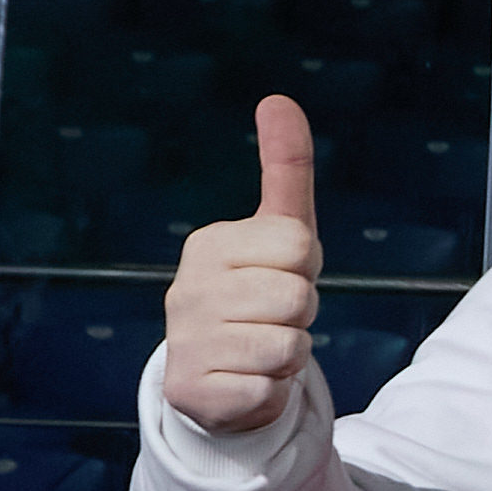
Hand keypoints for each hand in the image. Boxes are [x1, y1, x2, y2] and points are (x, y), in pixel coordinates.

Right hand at [162, 95, 323, 433]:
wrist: (221, 377)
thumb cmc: (259, 295)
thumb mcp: (281, 233)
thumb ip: (285, 168)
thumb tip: (279, 98)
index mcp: (209, 244)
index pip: (299, 244)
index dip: (306, 266)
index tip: (280, 276)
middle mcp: (186, 289)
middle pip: (298, 295)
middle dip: (301, 313)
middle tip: (272, 319)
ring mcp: (186, 342)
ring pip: (290, 345)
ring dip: (289, 355)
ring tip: (260, 351)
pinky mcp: (194, 392)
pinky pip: (270, 390)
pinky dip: (272, 392)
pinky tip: (247, 382)